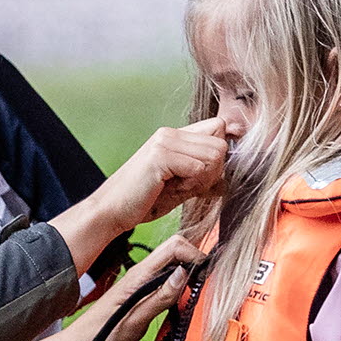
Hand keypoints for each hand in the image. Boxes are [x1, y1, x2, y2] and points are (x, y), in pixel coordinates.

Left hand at [20, 232, 198, 340]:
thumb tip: (183, 274)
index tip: (206, 274)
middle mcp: (141, 276)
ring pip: (174, 270)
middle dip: (196, 264)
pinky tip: (184, 306)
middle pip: (177, 254)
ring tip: (198, 296)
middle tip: (205, 286)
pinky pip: (168, 286)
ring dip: (190, 278)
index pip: (174, 246)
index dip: (194, 254)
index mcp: (139, 275)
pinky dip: (181, 291)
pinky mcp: (144, 298)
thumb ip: (160, 297)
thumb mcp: (135, 320)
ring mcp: (143, 286)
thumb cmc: (100, 337)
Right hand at [45, 127, 227, 272]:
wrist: (111, 212)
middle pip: (221, 143)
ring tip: (177, 188)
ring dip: (202, 178)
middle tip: (187, 186)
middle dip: (212, 171)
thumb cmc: (144, 201)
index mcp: (174, 135)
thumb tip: (228, 177)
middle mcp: (170, 132)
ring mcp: (165, 140)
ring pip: (215, 154)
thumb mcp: (180, 185)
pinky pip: (200, 167)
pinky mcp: (160, 155)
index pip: (219, 128)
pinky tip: (171, 190)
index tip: (200, 177)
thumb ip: (202, 175)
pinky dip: (192, 184)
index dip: (218, 155)